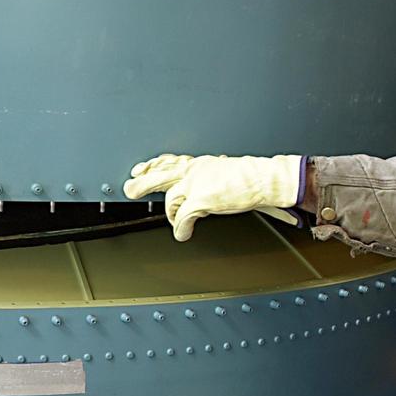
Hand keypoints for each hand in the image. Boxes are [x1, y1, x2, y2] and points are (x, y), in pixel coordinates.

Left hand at [123, 154, 303, 240]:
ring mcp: (196, 184)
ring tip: (177, 223)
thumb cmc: (251, 177)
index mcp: (200, 163)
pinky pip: (182, 218)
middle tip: (130, 189)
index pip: (169, 161)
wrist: (265, 179)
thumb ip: (208, 178)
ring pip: (170, 200)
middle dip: (142, 183)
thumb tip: (198, 192)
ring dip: (171, 215)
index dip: (152, 166)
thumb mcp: (224, 171)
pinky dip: (180, 228)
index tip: (140, 169)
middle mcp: (194, 170)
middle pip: (160, 175)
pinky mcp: (200, 199)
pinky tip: (183, 234)